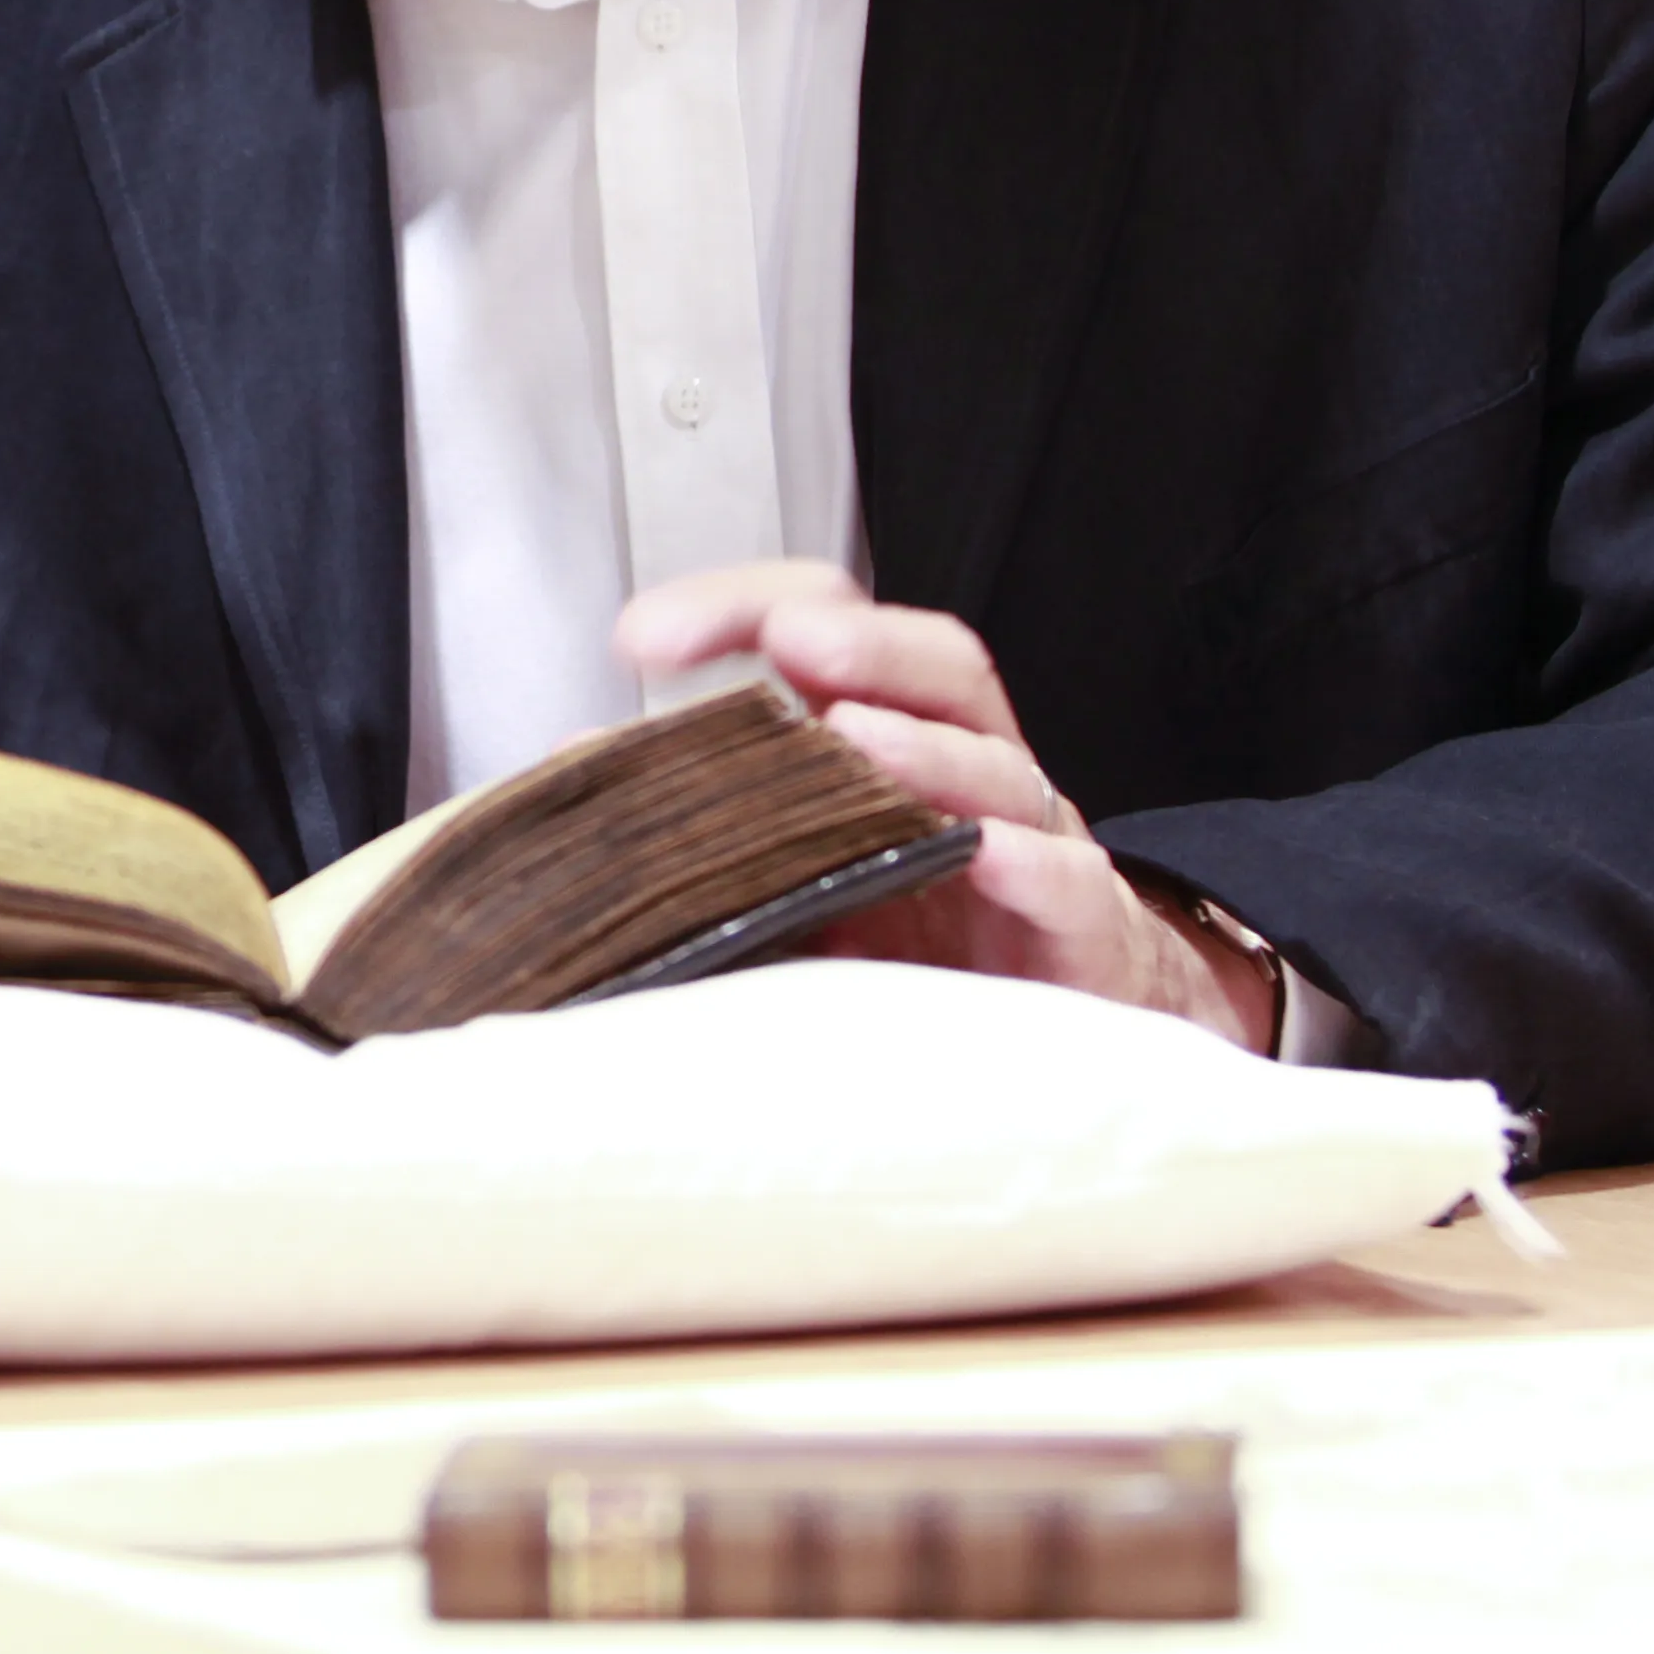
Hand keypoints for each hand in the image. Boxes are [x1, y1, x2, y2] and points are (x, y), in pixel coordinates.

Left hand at [611, 560, 1278, 1051]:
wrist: (1064, 1044)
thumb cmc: (923, 945)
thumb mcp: (795, 876)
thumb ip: (700, 826)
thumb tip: (572, 779)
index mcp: (888, 740)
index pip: (825, 629)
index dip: (740, 609)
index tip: (641, 637)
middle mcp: (965, 774)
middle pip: (936, 668)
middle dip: (863, 642)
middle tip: (789, 641)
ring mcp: (1031, 846)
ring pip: (999, 766)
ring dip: (926, 747)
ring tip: (858, 737)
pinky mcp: (1080, 936)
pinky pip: (1069, 884)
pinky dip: (1031, 864)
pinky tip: (984, 856)